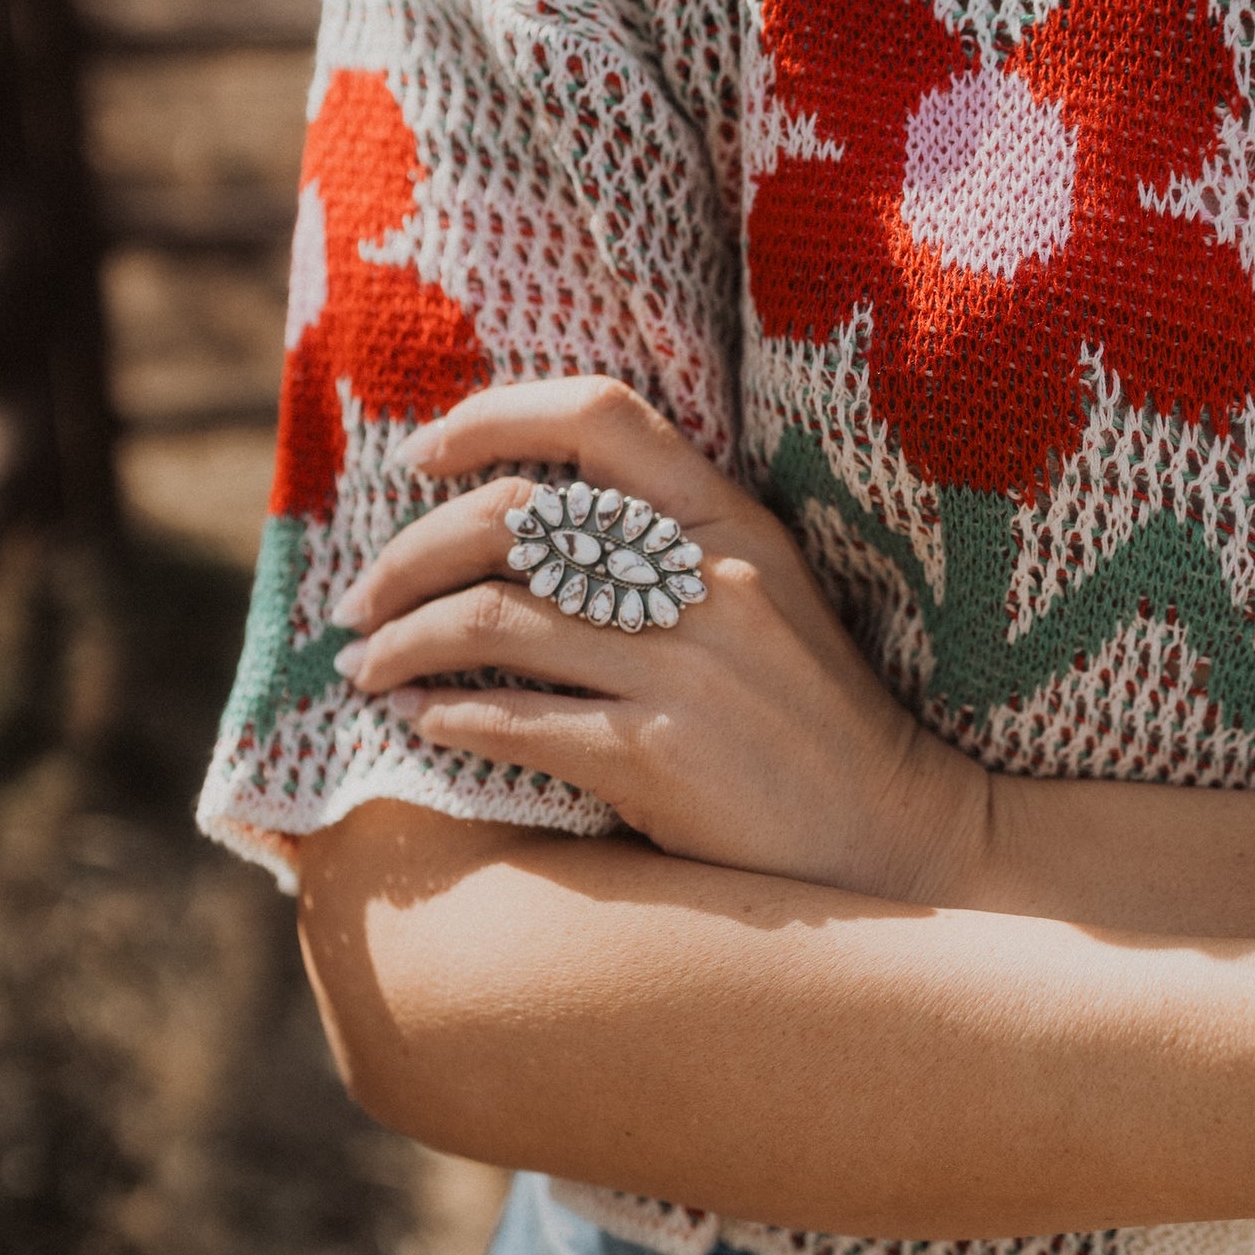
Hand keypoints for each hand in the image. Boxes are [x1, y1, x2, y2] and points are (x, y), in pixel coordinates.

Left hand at [329, 377, 989, 904]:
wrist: (895, 838)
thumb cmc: (810, 718)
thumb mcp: (765, 598)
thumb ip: (667, 548)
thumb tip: (515, 527)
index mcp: (733, 522)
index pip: (601, 415)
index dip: (492, 417)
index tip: (421, 458)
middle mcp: (707, 581)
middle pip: (516, 520)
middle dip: (410, 555)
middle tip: (359, 600)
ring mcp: (686, 669)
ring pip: (497, 619)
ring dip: (403, 641)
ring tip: (364, 667)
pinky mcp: (660, 757)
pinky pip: (518, 718)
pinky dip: (448, 715)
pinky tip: (419, 721)